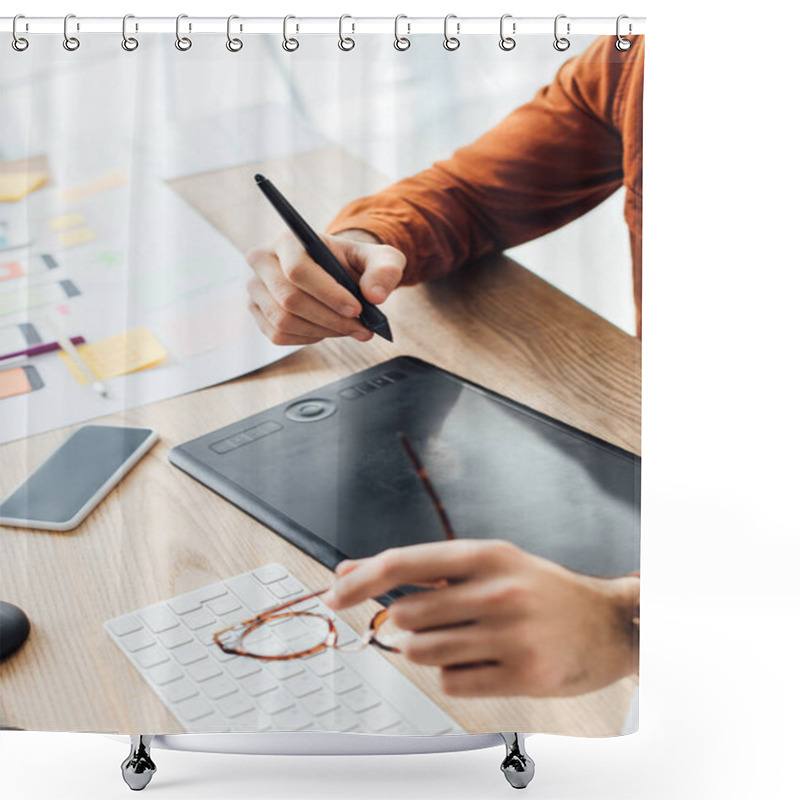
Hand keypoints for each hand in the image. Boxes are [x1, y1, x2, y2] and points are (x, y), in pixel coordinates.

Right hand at [245, 229, 404, 345]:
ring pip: (283, 321)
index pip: (298, 270)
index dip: (328, 294)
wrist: (338, 271)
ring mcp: (256, 288)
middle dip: (330, 319)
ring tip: (349, 329)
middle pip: (289, 299)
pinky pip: (278, 335)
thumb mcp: (380, 258)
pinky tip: (327, 329)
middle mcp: (263, 261)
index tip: (357, 309)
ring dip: (322, 331)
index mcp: (288, 240)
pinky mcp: (257, 312)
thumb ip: (385, 270)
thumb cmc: (355, 262)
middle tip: (361, 328)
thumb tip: (374, 296)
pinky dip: (308, 338)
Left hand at [322, 540, 638, 697]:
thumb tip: (351, 572)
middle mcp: (497, 590)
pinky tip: (483, 661)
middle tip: (442, 620)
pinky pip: (451, 683)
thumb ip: (423, 569)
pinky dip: (454, 675)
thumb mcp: (489, 564)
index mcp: (486, 555)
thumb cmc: (540, 590)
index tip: (334, 594)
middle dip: (409, 623)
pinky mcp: (523, 674)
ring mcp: (512, 634)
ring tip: (465, 639)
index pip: (405, 562)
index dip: (362, 579)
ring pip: (422, 652)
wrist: (609, 623)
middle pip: (407, 615)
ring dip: (429, 651)